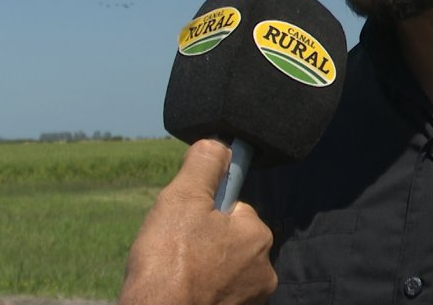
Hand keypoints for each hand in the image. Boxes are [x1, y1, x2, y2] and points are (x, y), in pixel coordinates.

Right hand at [120, 139, 276, 304]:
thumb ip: (205, 165)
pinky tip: (180, 291)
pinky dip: (200, 290)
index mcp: (257, 235)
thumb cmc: (168, 263)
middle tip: (174, 250)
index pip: (231, 209)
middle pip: (226, 240)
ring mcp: (249, 299)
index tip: (183, 228)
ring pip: (220, 268)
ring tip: (174, 273)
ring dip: (200, 267)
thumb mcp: (183, 197)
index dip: (202, 212)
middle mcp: (263, 270)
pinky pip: (216, 293)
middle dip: (201, 241)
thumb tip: (218, 144)